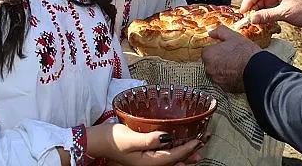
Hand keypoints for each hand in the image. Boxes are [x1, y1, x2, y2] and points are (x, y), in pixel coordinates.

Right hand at [86, 123, 204, 165]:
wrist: (97, 142)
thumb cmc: (112, 139)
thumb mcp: (131, 138)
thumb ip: (150, 139)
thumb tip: (168, 137)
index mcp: (150, 162)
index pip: (175, 156)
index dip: (189, 148)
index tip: (200, 139)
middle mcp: (151, 164)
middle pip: (176, 159)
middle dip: (191, 151)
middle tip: (205, 141)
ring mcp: (148, 161)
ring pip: (171, 158)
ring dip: (185, 153)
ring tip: (198, 149)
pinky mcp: (145, 155)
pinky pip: (165, 156)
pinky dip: (175, 152)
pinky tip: (179, 150)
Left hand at [202, 25, 260, 91]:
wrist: (257, 70)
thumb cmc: (245, 53)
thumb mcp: (233, 36)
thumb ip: (219, 32)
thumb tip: (212, 32)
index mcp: (208, 55)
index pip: (207, 51)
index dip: (217, 49)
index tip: (225, 49)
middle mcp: (209, 69)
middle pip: (211, 62)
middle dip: (218, 59)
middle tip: (231, 55)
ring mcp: (216, 80)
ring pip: (217, 72)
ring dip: (223, 69)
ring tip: (236, 64)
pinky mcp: (225, 88)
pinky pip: (224, 81)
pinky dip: (229, 78)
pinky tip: (238, 72)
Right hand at [240, 0, 301, 27]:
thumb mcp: (285, 13)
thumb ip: (267, 15)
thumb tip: (252, 18)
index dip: (248, 1)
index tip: (242, 12)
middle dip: (250, 7)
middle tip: (245, 18)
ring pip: (258, 3)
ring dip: (254, 12)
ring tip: (251, 21)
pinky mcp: (275, 3)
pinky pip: (264, 8)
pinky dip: (260, 15)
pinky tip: (258, 21)